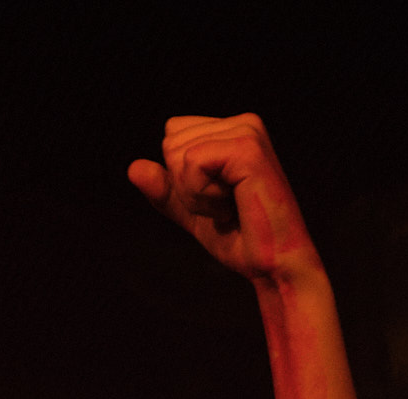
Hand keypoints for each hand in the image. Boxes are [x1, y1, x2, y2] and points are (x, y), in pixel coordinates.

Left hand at [128, 114, 318, 287]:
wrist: (273, 267)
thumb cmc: (241, 241)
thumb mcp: (192, 213)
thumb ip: (165, 190)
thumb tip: (133, 168)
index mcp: (232, 130)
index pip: (172, 135)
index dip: (182, 179)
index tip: (218, 199)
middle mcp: (243, 122)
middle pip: (171, 142)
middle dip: (187, 186)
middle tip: (226, 207)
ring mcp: (248, 131)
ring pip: (178, 154)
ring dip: (196, 195)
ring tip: (232, 207)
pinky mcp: (247, 148)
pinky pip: (192, 165)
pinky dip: (202, 197)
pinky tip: (233, 207)